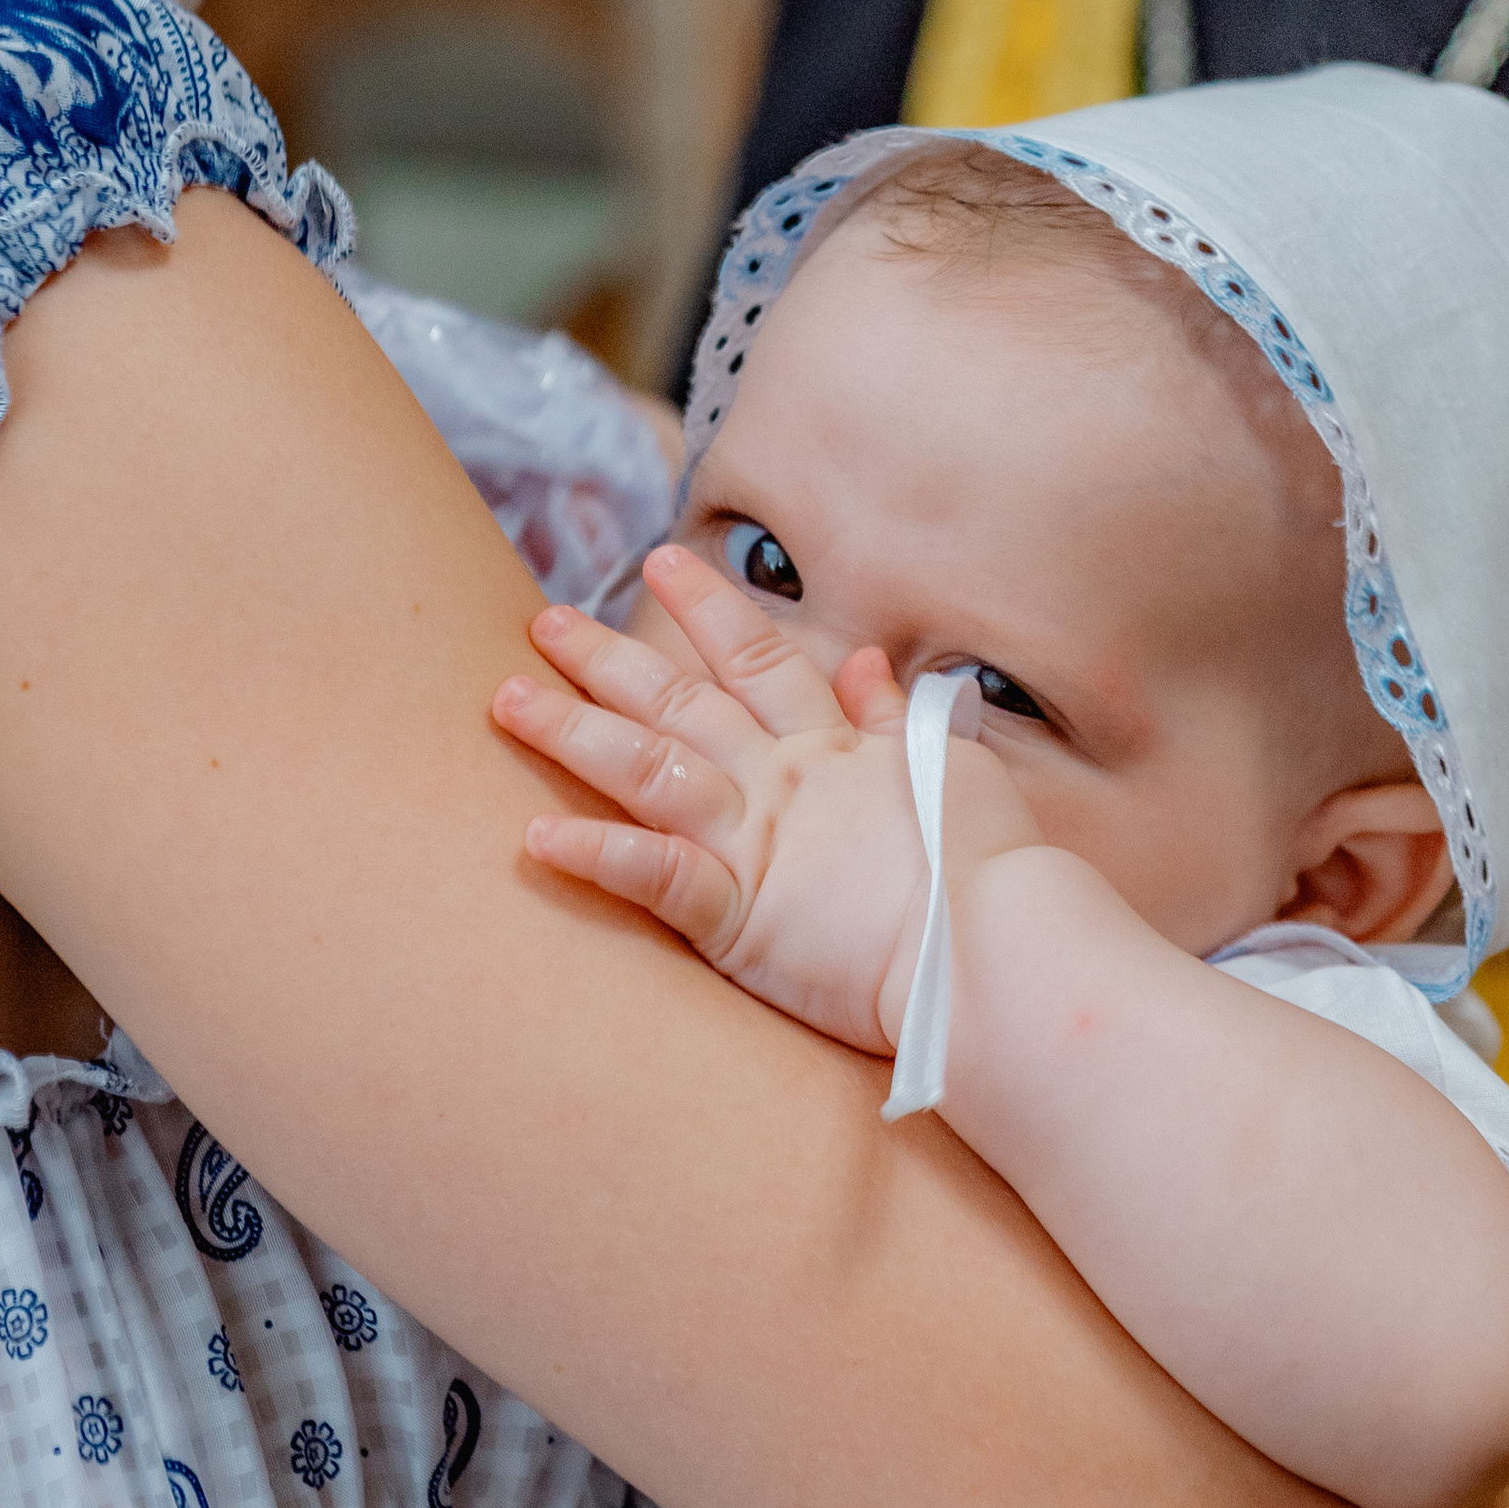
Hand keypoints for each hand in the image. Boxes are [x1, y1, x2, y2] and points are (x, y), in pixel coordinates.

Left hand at [491, 542, 1034, 1047]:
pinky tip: (535, 836)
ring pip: (647, 768)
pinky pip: (655, 879)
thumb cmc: (991, 871)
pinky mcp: (742, 917)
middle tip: (541, 621)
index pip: (757, 655)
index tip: (659, 557)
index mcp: (833, 748)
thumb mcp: (951, 769)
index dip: (706, 604)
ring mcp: (757, 843)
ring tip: (507, 701)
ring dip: (573, 732)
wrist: (1002, 950)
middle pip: (679, 702)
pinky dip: (597, 855)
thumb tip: (867, 661)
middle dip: (606, 659)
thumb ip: (896, 718)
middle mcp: (782, 780)